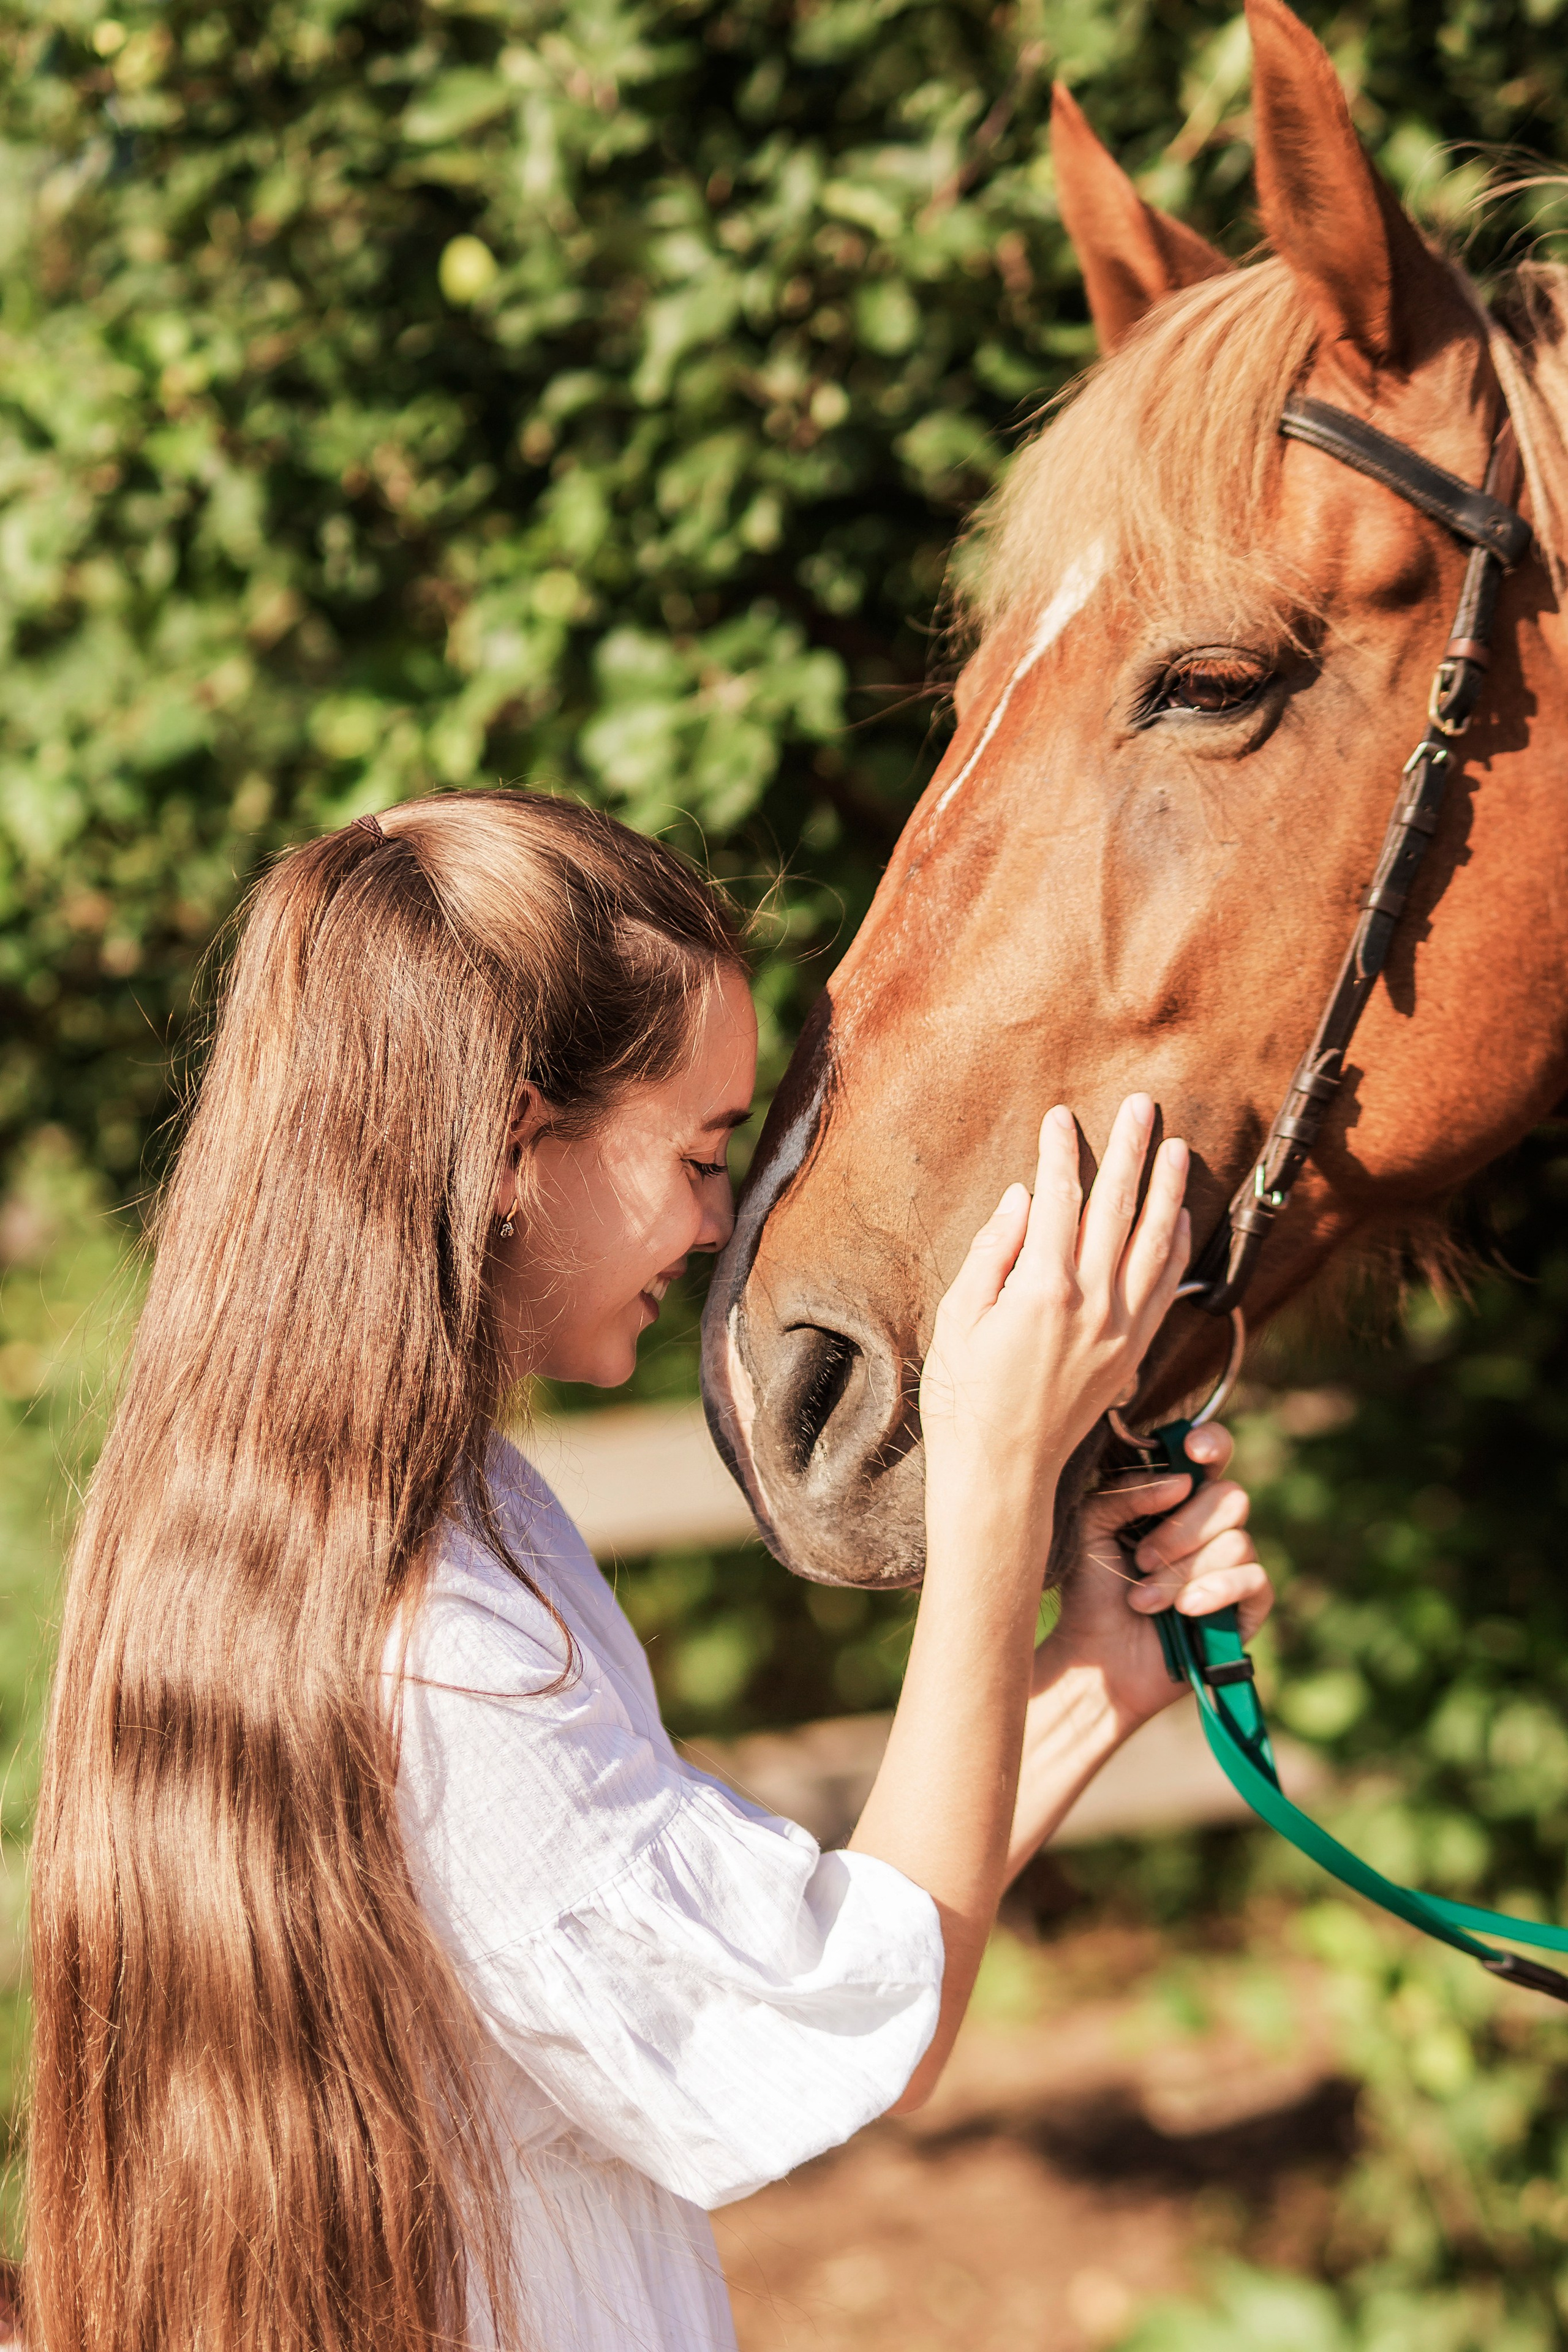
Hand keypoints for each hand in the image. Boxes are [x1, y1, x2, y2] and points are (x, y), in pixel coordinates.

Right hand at [920, 1095, 1190, 1550]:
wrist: (1002, 1473)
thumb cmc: (965, 1399)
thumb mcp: (958, 1321)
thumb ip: (992, 1254)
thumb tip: (1023, 1197)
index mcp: (1042, 1291)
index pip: (1058, 1201)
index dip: (1061, 1153)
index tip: (1060, 1117)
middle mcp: (1092, 1305)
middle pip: (1117, 1208)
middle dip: (1129, 1150)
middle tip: (1140, 1105)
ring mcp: (1121, 1329)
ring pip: (1155, 1242)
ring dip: (1169, 1189)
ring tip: (1177, 1147)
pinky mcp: (1134, 1352)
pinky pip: (1166, 1287)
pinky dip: (1178, 1247)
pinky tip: (1182, 1217)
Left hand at [1046, 1422, 1273, 1731]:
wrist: (1096, 1657)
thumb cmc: (1091, 1590)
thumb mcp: (1092, 1525)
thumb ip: (1127, 1491)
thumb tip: (1181, 1482)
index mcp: (1176, 1499)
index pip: (1211, 1456)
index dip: (1212, 1444)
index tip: (1193, 1451)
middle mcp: (1210, 1527)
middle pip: (1230, 1496)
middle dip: (1182, 1530)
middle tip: (1142, 1559)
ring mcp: (1232, 1567)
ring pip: (1237, 1541)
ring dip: (1182, 1572)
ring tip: (1145, 1599)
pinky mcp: (1246, 1607)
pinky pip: (1254, 1580)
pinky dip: (1215, 1591)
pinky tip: (1185, 1610)